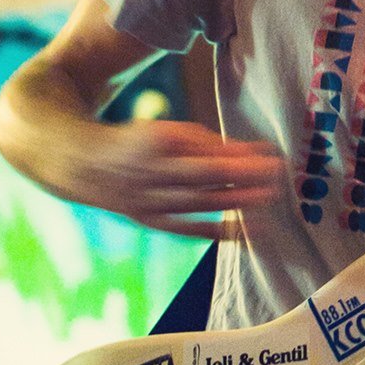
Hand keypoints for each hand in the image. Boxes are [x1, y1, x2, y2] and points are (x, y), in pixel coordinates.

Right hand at [67, 118, 282, 236]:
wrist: (86, 166)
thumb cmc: (140, 143)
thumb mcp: (169, 132)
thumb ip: (207, 143)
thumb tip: (251, 152)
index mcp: (157, 143)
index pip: (204, 152)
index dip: (239, 157)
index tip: (270, 156)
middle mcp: (152, 173)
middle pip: (203, 179)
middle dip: (243, 179)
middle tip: (277, 178)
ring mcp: (150, 200)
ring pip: (198, 203)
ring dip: (236, 203)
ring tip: (268, 200)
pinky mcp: (152, 220)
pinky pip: (188, 230)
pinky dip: (218, 232)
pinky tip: (247, 233)